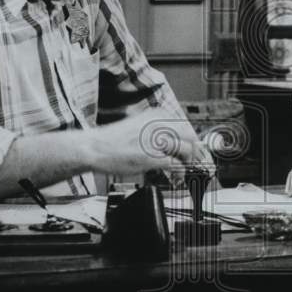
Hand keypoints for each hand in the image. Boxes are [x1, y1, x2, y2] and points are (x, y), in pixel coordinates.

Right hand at [90, 110, 204, 174]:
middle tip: (194, 162)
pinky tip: (175, 177)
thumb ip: (160, 130)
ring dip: (188, 164)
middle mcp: (159, 124)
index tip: (195, 149)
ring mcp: (156, 140)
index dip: (192, 140)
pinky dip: (178, 173)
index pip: (186, 126)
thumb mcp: (141, 125)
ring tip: (183, 171)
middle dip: (195, 152)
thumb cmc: (115, 139)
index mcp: (157, 114)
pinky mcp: (152, 156)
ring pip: (185, 150)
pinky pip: (174, 165)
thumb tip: (179, 141)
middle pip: (190, 137)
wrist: (95, 147)